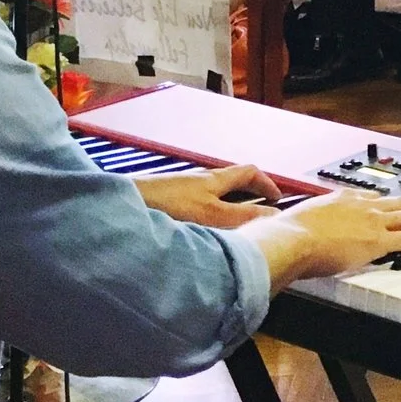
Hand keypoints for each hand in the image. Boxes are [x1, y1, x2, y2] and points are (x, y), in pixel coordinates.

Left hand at [135, 163, 283, 228]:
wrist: (122, 205)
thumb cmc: (167, 206)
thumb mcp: (211, 215)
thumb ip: (242, 218)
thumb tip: (274, 217)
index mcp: (215, 179)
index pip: (250, 172)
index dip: (267, 184)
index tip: (278, 199)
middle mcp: (200, 179)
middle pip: (232, 180)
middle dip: (249, 193)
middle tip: (259, 210)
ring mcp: (182, 188)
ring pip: (213, 192)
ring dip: (229, 203)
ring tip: (233, 224)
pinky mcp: (166, 198)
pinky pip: (197, 201)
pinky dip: (209, 211)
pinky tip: (201, 229)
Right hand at [250, 190, 400, 288]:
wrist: (290, 240)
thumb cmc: (283, 237)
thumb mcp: (291, 225)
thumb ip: (295, 229)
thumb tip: (283, 236)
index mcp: (338, 199)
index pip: (367, 198)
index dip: (381, 205)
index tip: (388, 207)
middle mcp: (360, 205)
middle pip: (394, 205)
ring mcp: (372, 221)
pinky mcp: (380, 240)